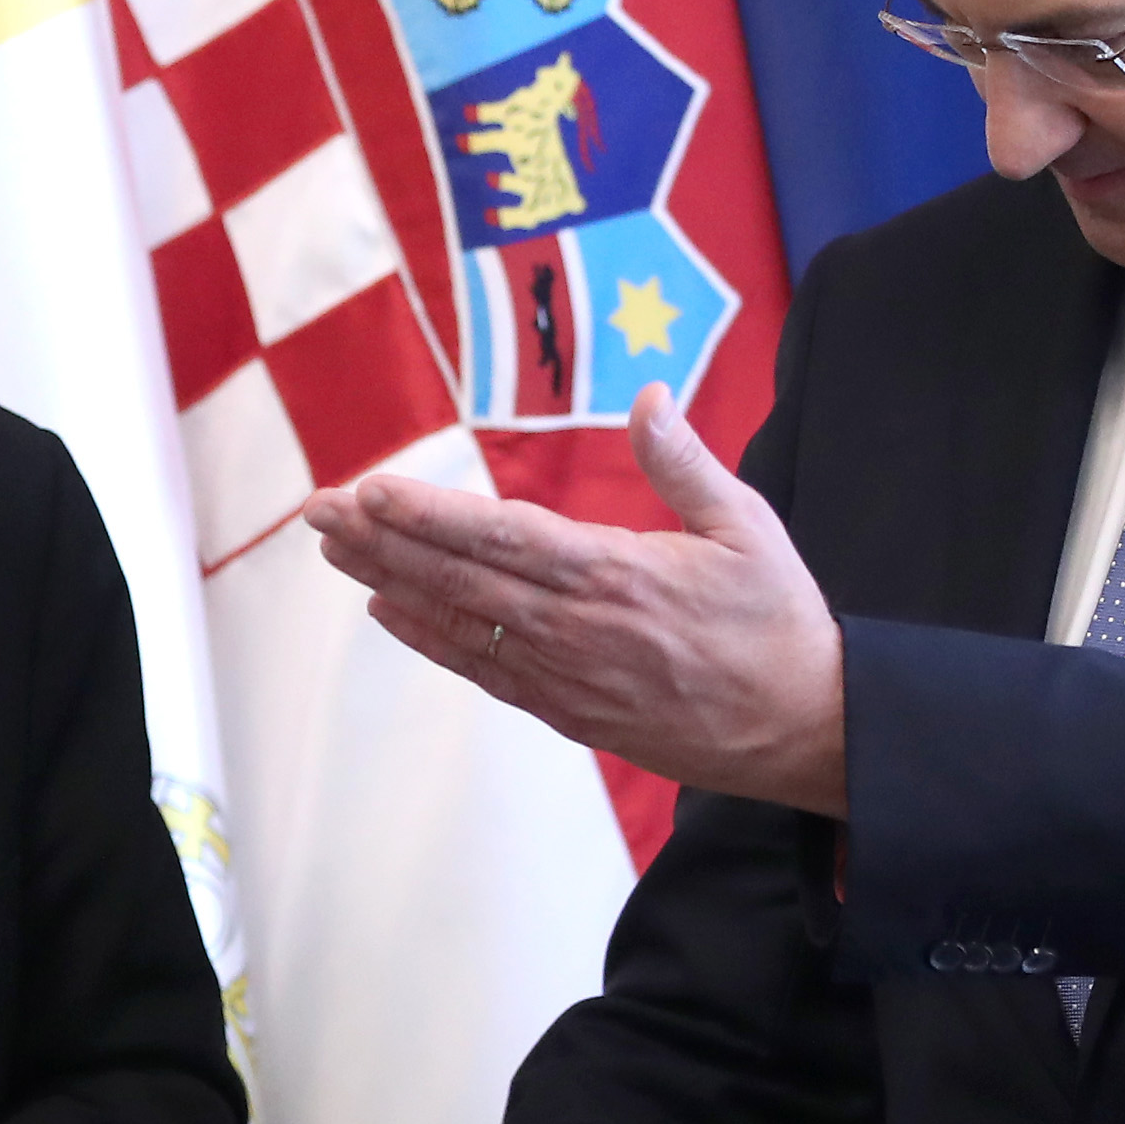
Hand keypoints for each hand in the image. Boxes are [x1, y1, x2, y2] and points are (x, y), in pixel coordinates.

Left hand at [301, 385, 846, 813]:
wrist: (804, 729)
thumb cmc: (779, 621)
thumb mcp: (749, 526)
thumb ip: (686, 462)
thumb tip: (649, 394)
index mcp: (619, 574)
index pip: (503, 537)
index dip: (430, 515)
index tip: (371, 491)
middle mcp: (579, 628)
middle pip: (460, 580)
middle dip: (383, 543)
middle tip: (320, 513)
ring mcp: (568, 676)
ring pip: (460, 625)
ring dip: (391, 586)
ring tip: (335, 552)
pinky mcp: (570, 712)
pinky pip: (484, 672)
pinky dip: (431, 641)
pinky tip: (388, 613)